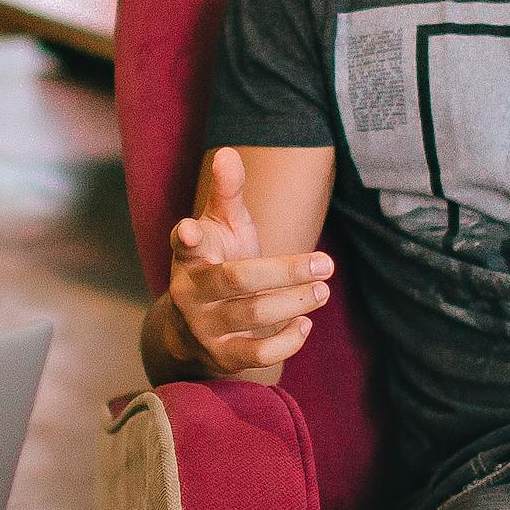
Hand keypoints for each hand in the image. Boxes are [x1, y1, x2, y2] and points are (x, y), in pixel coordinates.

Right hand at [167, 146, 333, 377]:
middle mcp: (190, 292)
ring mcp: (204, 326)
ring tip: (323, 289)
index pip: (183, 243)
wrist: (196, 324)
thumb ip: (227, 192)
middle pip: (237, 280)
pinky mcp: (221, 356)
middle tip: (326, 263)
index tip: (191, 230)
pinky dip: (287, 341)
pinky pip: (258, 354)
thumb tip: (228, 152)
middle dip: (285, 271)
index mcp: (189, 255)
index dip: (187, 237)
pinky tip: (305, 323)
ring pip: (252, 315)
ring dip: (294, 302)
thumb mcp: (221, 225)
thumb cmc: (219, 260)